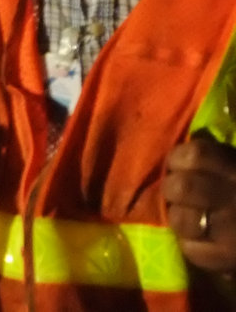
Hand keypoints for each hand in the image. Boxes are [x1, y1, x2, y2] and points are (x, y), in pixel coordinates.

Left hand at [164, 134, 235, 275]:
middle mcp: (234, 197)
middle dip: (172, 189)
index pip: (196, 154)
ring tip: (189, 217)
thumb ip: (215, 157)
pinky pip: (191, 248)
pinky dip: (191, 245)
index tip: (177, 165)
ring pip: (180, 219)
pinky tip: (201, 241)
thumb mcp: (234, 167)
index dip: (178, 158)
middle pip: (182, 187)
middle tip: (177, 193)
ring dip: (178, 218)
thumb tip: (184, 144)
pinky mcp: (226, 258)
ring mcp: (231, 231)